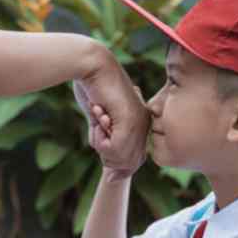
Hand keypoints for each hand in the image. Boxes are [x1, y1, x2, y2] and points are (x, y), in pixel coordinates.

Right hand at [73, 55, 148, 176]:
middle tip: (98, 128)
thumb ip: (106, 138)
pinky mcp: (129, 120)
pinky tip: (97, 119)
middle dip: (108, 156)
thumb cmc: (92, 88)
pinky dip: (100, 140)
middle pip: (130, 163)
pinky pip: (113, 148)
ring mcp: (139, 122)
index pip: (137, 160)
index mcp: (141, 123)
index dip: (120, 168)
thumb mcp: (100, 118)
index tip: (108, 172)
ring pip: (121, 157)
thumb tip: (112, 171)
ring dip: (101, 145)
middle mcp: (144, 124)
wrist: (93, 65)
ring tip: (98, 120)